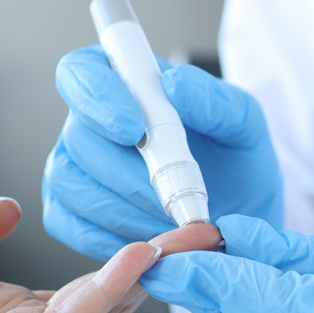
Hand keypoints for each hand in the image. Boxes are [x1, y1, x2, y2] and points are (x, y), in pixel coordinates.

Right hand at [42, 45, 282, 260]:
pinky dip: (109, 237)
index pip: (81, 72)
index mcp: (124, 84)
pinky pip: (70, 225)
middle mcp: (90, 124)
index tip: (135, 129)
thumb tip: (175, 85)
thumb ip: (215, 101)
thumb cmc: (234, 161)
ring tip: (169, 221)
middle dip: (126, 174)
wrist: (238, 216)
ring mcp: (76, 169)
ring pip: (71, 184)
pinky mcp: (71, 214)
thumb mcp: (243, 125)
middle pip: (78, 138)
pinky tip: (147, 240)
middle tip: (173, 197)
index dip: (98, 98)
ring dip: (122, 209)